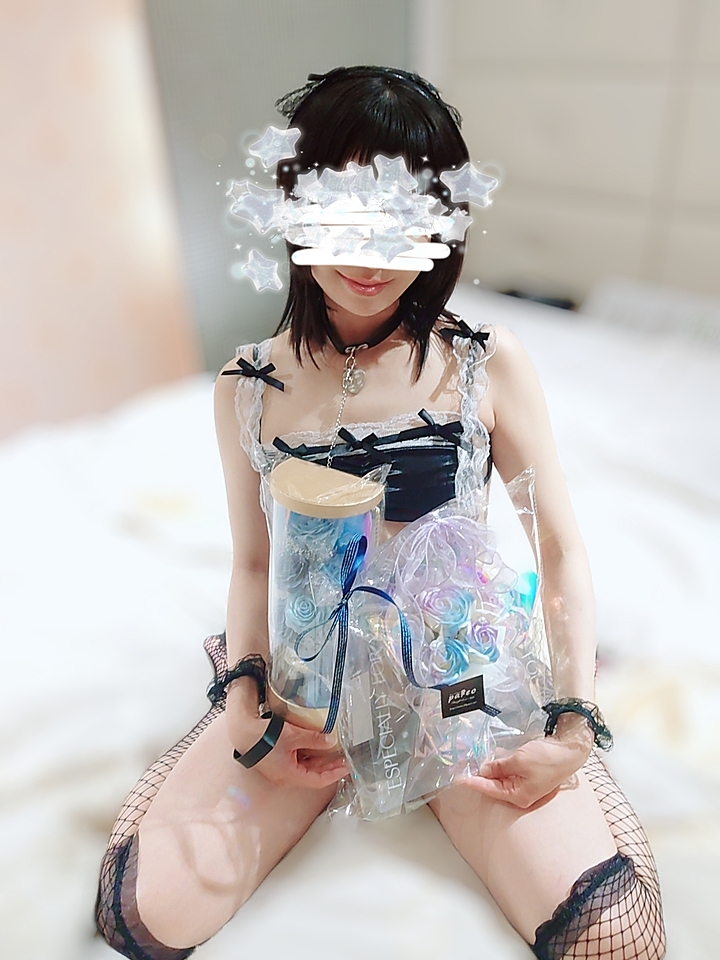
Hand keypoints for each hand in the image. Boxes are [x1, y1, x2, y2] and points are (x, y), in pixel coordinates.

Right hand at [255, 719, 348, 788]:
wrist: (242, 731)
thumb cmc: (264, 737)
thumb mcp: (293, 736)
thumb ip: (314, 739)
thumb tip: (330, 741)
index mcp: (290, 776)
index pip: (318, 781)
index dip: (334, 774)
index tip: (346, 766)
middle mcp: (285, 777)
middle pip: (312, 775)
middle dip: (328, 765)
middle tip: (343, 757)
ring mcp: (280, 770)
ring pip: (305, 767)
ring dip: (318, 759)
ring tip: (332, 749)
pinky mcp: (276, 761)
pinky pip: (296, 761)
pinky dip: (308, 754)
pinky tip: (314, 744)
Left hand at [465, 716, 593, 808]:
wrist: (568, 751)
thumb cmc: (546, 759)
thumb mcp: (518, 761)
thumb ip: (499, 766)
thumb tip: (483, 769)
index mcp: (518, 795)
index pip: (490, 789)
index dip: (473, 782)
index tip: (458, 778)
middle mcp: (520, 793)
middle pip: (493, 785)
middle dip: (479, 775)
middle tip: (462, 767)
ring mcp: (523, 784)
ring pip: (499, 778)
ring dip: (488, 769)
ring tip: (471, 761)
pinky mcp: (526, 773)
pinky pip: (507, 771)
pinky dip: (498, 764)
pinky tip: (489, 757)